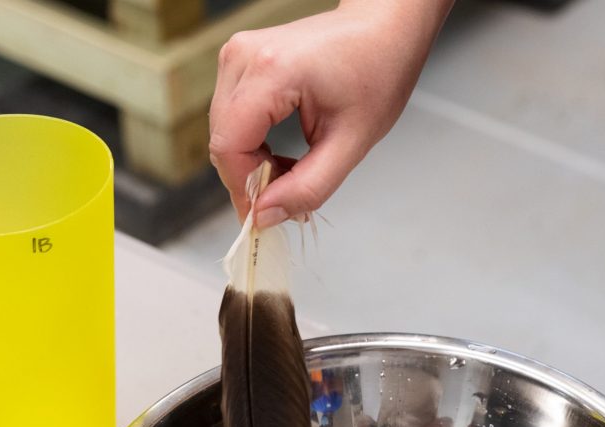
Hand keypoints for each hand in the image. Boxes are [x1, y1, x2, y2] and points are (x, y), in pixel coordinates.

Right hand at [209, 0, 453, 224]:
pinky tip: (281, 153)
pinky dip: (251, 144)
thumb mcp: (352, 142)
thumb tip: (266, 215)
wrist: (382, 28)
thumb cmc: (377, 70)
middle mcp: (244, 56)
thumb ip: (309, 186)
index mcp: (272, 71)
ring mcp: (237, 54)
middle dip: (250, 180)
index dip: (244, 190)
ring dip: (251, 164)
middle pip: (222, 141)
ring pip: (223, 132)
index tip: (265, 219)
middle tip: (287, 200)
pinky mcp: (239, 60)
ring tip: (291, 172)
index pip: (230, 146)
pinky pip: (230, 117)